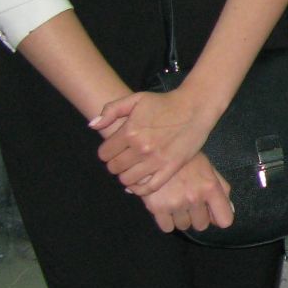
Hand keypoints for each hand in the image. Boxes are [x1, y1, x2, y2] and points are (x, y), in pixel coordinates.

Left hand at [93, 85, 220, 194]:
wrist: (195, 107)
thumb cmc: (165, 102)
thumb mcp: (136, 99)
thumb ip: (111, 110)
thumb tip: (92, 126)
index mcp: (130, 132)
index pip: (104, 154)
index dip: (107, 152)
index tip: (114, 150)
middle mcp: (141, 148)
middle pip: (114, 168)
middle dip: (115, 164)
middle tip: (124, 159)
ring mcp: (156, 160)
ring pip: (127, 179)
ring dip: (126, 175)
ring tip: (132, 168)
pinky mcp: (171, 167)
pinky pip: (149, 187)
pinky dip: (140, 189)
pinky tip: (139, 183)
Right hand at [139, 152, 235, 233]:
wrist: (155, 154)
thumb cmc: (186, 161)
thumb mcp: (209, 169)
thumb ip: (222, 190)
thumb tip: (231, 210)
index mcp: (210, 187)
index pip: (225, 220)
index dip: (218, 218)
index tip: (212, 214)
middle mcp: (194, 197)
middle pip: (202, 225)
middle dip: (197, 217)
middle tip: (190, 203)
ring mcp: (175, 204)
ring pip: (184, 226)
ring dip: (181, 218)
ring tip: (176, 202)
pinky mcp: (156, 208)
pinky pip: (167, 228)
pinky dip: (167, 221)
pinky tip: (166, 207)